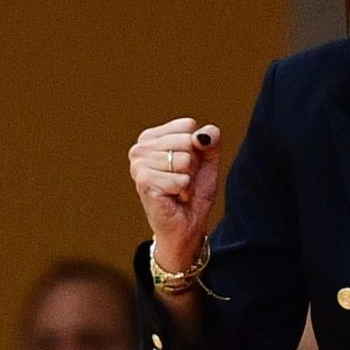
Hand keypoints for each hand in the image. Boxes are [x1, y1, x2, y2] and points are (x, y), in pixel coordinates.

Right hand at [129, 119, 222, 269]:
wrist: (186, 224)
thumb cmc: (193, 191)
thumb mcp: (207, 160)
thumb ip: (210, 140)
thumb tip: (201, 136)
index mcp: (152, 137)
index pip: (187, 125)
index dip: (197, 147)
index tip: (189, 165)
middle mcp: (140, 147)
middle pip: (187, 141)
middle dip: (193, 164)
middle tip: (183, 180)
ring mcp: (138, 164)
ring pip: (184, 160)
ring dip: (187, 179)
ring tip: (178, 189)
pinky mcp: (143, 181)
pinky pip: (180, 179)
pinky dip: (183, 190)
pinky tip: (173, 197)